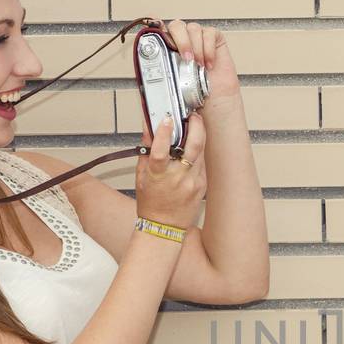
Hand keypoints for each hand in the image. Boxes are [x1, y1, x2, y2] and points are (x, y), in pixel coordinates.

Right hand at [135, 108, 206, 230]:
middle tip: (193, 116)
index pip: (160, 150)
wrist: (164, 227)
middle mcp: (178, 178)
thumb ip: (146, 151)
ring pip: (201, 151)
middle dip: (196, 125)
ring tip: (193, 127)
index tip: (166, 118)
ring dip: (198, 136)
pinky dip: (198, 153)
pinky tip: (192, 150)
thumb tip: (148, 129)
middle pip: (193, 146)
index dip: (163, 132)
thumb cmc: (150, 203)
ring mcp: (193, 182)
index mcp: (158, 175)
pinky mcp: (203, 185)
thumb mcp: (141, 176)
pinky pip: (202, 163)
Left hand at [141, 17, 240, 114]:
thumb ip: (162, 78)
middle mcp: (182, 42)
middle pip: (176, 26)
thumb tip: (147, 78)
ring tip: (199, 65)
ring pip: (193, 28)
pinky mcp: (214, 39)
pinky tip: (209, 63)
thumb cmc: (197, 95)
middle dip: (181, 41)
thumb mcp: (173, 89)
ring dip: (196, 47)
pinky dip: (209, 48)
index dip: (158, 27)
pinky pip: (210, 33)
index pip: (160, 31)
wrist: (217, 101)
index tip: (159, 32)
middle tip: (187, 58)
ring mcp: (198, 39)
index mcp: (169, 50)